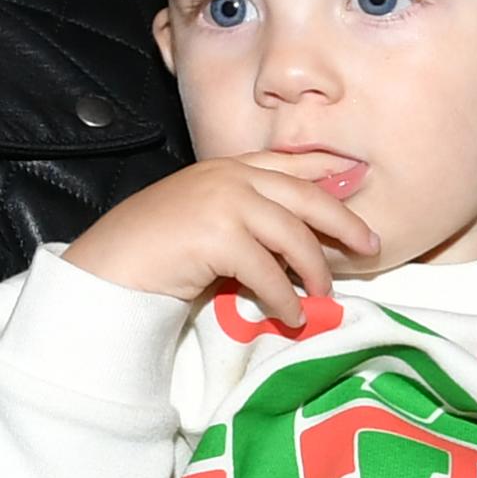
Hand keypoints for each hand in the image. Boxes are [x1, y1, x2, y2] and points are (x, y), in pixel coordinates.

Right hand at [65, 151, 377, 325]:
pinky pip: (269, 273)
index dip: (329, 171)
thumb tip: (295, 239)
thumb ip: (242, 214)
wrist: (105, 270)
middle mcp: (229, 176)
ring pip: (294, 236)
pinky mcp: (217, 236)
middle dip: (345, 223)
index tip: (358, 182)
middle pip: (307, 196)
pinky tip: (290, 315)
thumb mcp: (201, 218)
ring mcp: (223, 202)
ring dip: (316, 271)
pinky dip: (285, 299)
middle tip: (371, 248)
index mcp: (225, 167)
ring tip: (324, 296)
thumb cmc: (150, 251)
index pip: (291, 163)